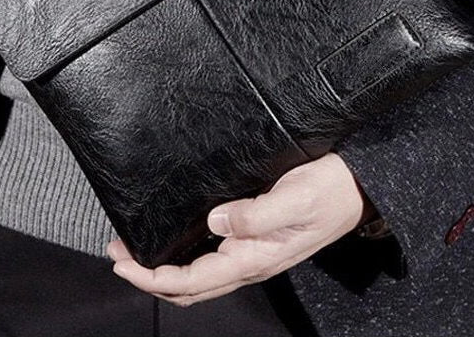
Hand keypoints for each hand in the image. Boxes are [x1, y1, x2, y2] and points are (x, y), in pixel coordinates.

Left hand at [107, 152, 376, 306]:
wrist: (356, 187)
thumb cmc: (329, 191)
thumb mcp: (296, 199)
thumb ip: (257, 214)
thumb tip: (215, 222)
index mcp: (255, 258)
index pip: (193, 280)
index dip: (153, 276)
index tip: (123, 260)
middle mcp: (249, 261)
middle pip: (189, 286)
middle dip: (149, 276)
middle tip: (116, 253)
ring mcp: (252, 252)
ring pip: (199, 275)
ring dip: (163, 268)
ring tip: (134, 247)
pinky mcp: (255, 237)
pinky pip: (212, 259)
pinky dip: (184, 256)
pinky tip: (174, 238)